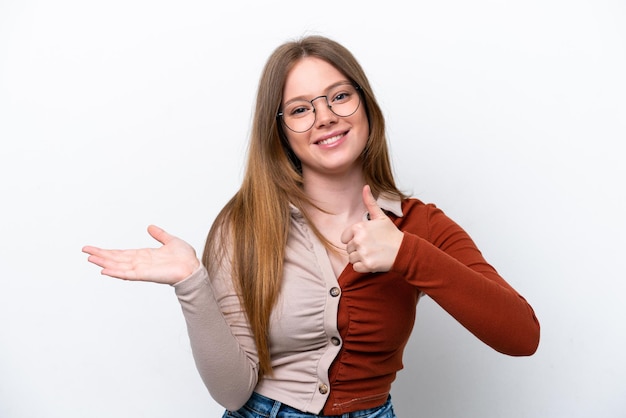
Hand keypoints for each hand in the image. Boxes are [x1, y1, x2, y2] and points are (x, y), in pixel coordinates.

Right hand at [82, 225, 199, 284]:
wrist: (193, 267)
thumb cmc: (185, 258)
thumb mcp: (170, 240)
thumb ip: (160, 235)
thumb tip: (150, 227)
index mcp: (144, 255)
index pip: (121, 253)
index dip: (107, 251)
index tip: (93, 248)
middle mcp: (140, 263)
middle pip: (116, 258)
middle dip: (100, 255)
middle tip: (84, 251)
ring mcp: (142, 269)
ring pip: (118, 266)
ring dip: (104, 262)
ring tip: (90, 258)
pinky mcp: (146, 275)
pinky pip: (128, 274)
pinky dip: (116, 272)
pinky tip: (104, 270)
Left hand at [340, 185, 403, 272]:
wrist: (404, 250)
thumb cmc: (391, 234)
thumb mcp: (380, 217)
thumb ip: (370, 202)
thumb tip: (365, 186)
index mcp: (359, 227)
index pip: (344, 238)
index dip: (353, 240)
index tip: (365, 240)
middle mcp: (359, 240)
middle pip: (348, 249)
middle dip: (358, 249)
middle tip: (372, 247)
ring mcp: (362, 253)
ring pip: (351, 259)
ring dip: (360, 258)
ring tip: (372, 254)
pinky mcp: (366, 265)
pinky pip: (356, 268)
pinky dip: (363, 267)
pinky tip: (373, 261)